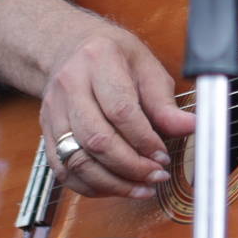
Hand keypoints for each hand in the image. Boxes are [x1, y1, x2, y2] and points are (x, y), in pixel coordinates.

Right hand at [39, 24, 197, 198]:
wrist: (72, 49)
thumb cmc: (114, 58)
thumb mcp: (147, 68)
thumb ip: (165, 103)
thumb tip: (190, 127)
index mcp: (99, 61)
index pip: (121, 110)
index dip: (144, 139)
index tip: (163, 155)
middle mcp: (70, 85)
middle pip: (97, 139)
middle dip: (131, 166)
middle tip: (156, 175)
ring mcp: (54, 110)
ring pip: (77, 160)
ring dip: (113, 183)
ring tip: (141, 187)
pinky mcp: (47, 131)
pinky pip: (64, 170)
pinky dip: (91, 186)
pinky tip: (116, 187)